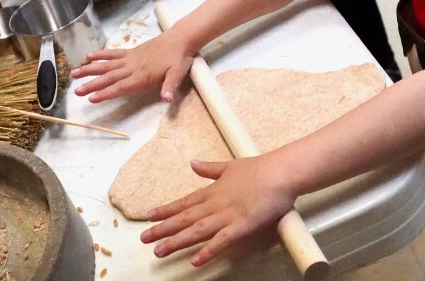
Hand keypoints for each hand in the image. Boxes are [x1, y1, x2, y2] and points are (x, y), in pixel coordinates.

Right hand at [73, 31, 194, 102]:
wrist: (181, 38)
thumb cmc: (180, 58)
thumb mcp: (178, 74)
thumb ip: (171, 86)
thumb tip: (167, 99)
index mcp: (143, 75)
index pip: (121, 87)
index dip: (106, 93)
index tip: (91, 98)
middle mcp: (133, 67)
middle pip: (109, 77)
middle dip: (92, 85)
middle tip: (76, 91)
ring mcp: (130, 58)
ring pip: (106, 65)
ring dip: (90, 69)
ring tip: (74, 73)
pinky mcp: (131, 51)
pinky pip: (113, 53)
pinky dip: (101, 54)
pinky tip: (89, 56)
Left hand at [143, 158, 297, 265]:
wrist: (281, 171)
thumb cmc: (260, 168)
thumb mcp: (231, 165)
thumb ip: (211, 169)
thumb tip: (193, 164)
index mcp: (214, 190)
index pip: (185, 202)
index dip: (167, 210)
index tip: (149, 216)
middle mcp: (215, 204)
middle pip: (185, 218)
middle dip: (163, 228)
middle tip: (144, 238)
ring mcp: (227, 215)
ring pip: (196, 230)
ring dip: (177, 241)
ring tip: (159, 251)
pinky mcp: (241, 226)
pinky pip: (221, 241)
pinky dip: (208, 251)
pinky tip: (195, 261)